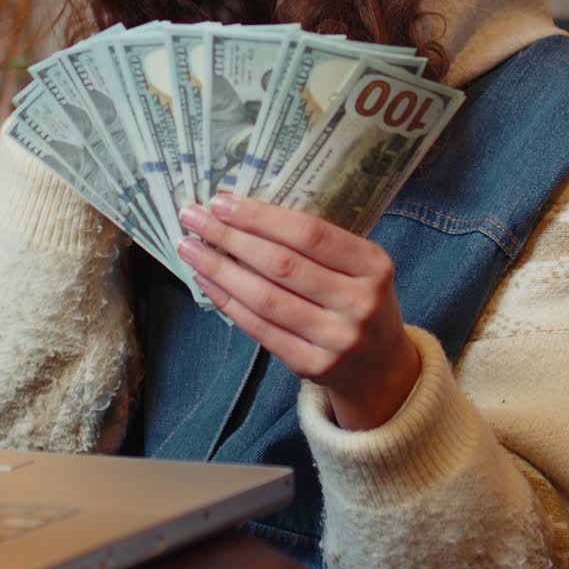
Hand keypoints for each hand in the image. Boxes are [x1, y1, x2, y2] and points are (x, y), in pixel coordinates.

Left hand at [177, 194, 420, 430]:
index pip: (310, 234)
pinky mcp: (312, 365)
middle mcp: (359, 302)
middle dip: (230, 237)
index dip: (261, 217)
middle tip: (193, 218)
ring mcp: (336, 338)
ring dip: (220, 270)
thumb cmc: (358, 298)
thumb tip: (241, 211)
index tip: (222, 202)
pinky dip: (229, 302)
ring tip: (190, 248)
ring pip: (265, 298)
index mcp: (373, 264)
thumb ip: (315, 243)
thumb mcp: (357, 265)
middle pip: (282, 265)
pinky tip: (207, 281)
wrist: (379, 366)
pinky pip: (260, 329)